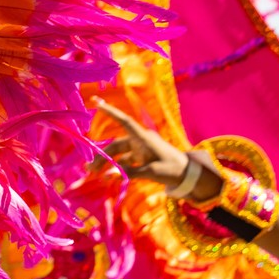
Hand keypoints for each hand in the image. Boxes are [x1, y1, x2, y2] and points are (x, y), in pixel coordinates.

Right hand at [98, 104, 218, 199]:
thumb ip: (128, 172)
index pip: (124, 121)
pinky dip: (117, 167)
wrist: (189, 175)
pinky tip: (110, 176)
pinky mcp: (143, 157)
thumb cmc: (172, 169)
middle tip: (89, 170)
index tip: (96, 102)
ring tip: (95, 174)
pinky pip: (125, 160)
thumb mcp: (151, 172)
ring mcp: (141, 149)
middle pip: (115, 145)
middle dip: (102, 157)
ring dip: (107, 163)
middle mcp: (140, 141)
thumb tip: (107, 175)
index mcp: (143, 138)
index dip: (109, 111)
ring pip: (119, 153)